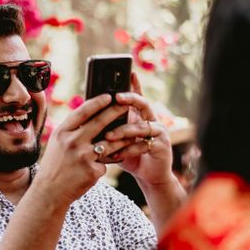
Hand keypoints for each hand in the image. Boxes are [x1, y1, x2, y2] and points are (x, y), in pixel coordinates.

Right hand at [32, 93, 130, 208]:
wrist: (49, 193)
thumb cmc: (54, 166)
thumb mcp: (57, 144)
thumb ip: (71, 131)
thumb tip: (89, 115)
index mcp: (62, 132)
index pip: (82, 111)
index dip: (97, 102)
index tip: (108, 96)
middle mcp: (73, 142)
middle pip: (100, 122)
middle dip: (116, 111)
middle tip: (127, 105)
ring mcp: (84, 156)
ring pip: (110, 143)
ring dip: (123, 138)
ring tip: (133, 133)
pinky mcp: (93, 170)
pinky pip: (105, 163)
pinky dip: (104, 165)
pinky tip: (97, 170)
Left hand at [102, 73, 175, 188]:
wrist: (149, 176)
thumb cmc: (130, 155)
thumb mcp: (117, 139)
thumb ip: (108, 126)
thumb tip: (87, 115)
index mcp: (141, 116)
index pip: (137, 96)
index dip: (134, 84)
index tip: (128, 73)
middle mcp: (152, 120)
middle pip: (143, 104)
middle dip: (130, 99)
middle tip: (116, 97)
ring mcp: (159, 132)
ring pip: (142, 127)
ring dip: (124, 131)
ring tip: (108, 136)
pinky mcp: (162, 146)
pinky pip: (144, 145)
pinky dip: (129, 150)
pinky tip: (117, 155)